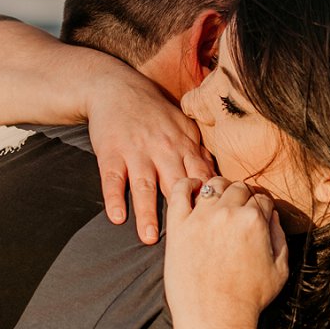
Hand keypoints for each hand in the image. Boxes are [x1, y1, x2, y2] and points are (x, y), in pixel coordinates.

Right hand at [85, 71, 214, 243]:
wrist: (116, 88)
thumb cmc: (153, 111)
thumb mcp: (183, 126)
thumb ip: (199, 153)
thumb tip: (219, 180)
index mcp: (183, 146)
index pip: (201, 177)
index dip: (210, 200)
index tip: (217, 224)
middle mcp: (162, 150)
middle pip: (176, 185)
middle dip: (184, 212)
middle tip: (190, 240)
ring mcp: (135, 152)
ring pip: (144, 186)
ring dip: (147, 213)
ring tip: (149, 239)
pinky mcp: (111, 153)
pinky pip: (113, 179)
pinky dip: (114, 198)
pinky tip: (116, 218)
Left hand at [164, 177, 288, 328]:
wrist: (215, 319)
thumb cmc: (249, 299)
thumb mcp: (280, 269)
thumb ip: (280, 237)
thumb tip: (272, 216)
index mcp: (255, 220)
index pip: (262, 198)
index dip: (262, 206)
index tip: (258, 214)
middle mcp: (228, 212)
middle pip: (239, 188)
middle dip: (243, 196)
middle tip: (238, 209)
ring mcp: (201, 217)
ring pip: (213, 184)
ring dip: (220, 188)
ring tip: (218, 200)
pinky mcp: (179, 226)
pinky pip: (180, 192)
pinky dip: (188, 184)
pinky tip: (194, 189)